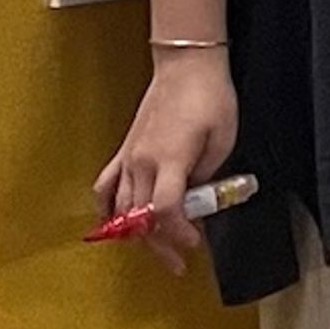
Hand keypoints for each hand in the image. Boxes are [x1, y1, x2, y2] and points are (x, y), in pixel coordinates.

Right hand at [92, 47, 238, 276]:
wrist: (187, 66)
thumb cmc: (211, 97)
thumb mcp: (223, 138)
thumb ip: (209, 174)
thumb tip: (197, 197)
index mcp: (170, 159)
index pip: (165, 210)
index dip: (178, 233)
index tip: (193, 243)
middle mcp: (142, 162)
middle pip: (140, 217)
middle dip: (159, 245)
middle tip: (177, 262)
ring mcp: (128, 157)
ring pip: (120, 208)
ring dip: (136, 233)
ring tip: (155, 247)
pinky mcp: (124, 150)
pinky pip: (105, 187)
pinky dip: (107, 209)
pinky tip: (116, 222)